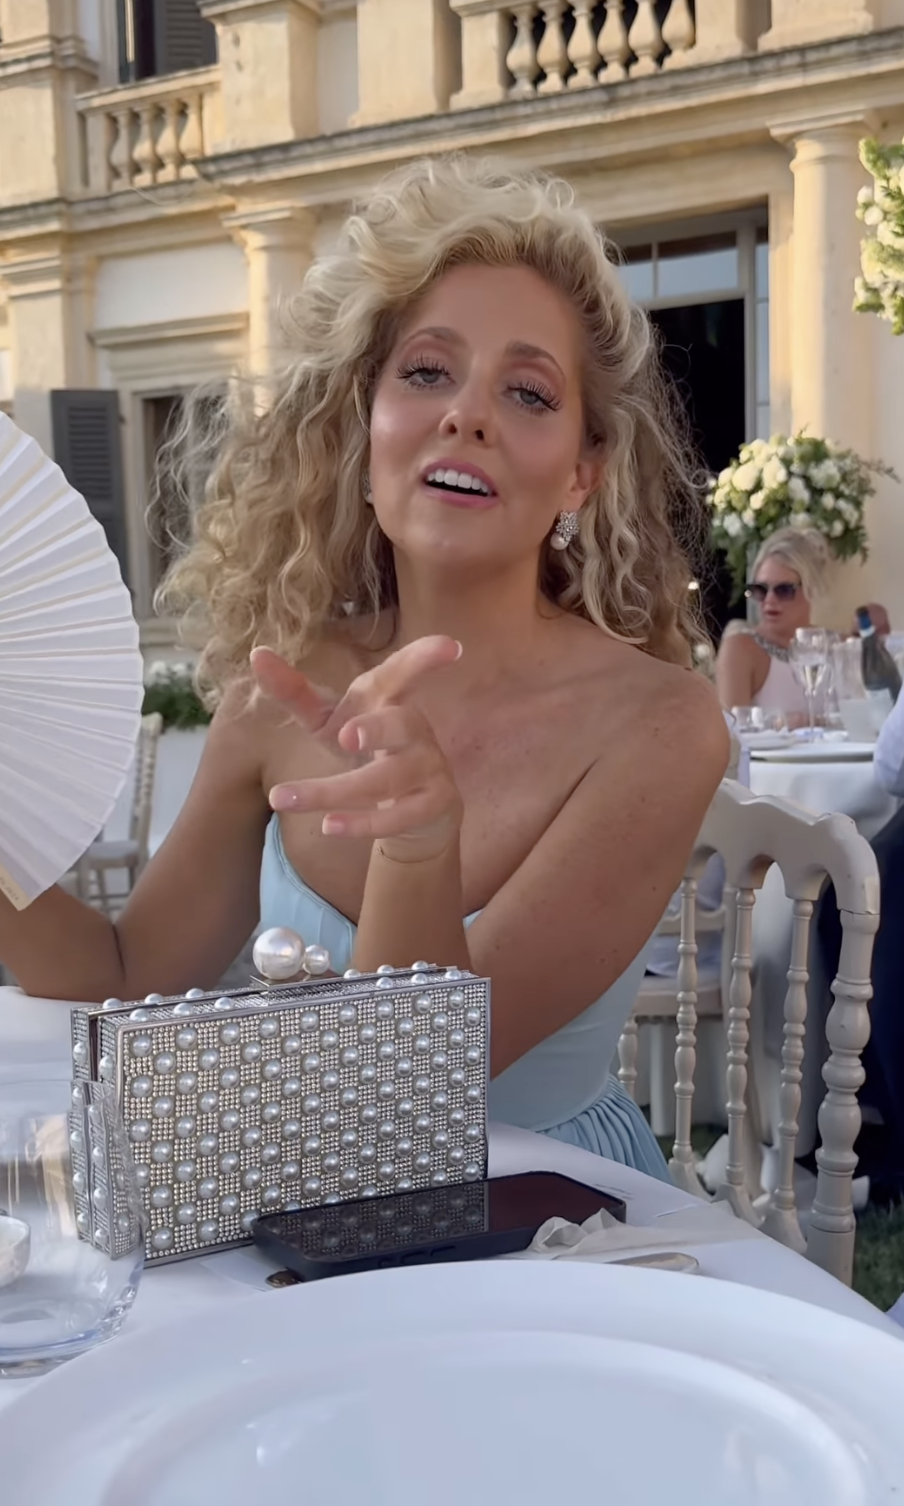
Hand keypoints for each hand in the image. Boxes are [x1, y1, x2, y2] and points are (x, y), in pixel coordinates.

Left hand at [251, 636, 463, 863]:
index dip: (423, 658)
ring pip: (387, 779)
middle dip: (377, 729)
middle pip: (402, 725)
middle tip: (346, 736)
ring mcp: (429, 768)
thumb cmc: (367, 751)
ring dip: (336, 791)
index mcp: (388, 701)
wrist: (415, 811)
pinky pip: (399, 816)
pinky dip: (363, 823)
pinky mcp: (434, 805)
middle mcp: (415, 730)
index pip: (403, 674)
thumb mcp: (328, 721)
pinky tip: (329, 826)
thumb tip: (257, 654)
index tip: (450, 646)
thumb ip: (295, 692)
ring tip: (283, 799)